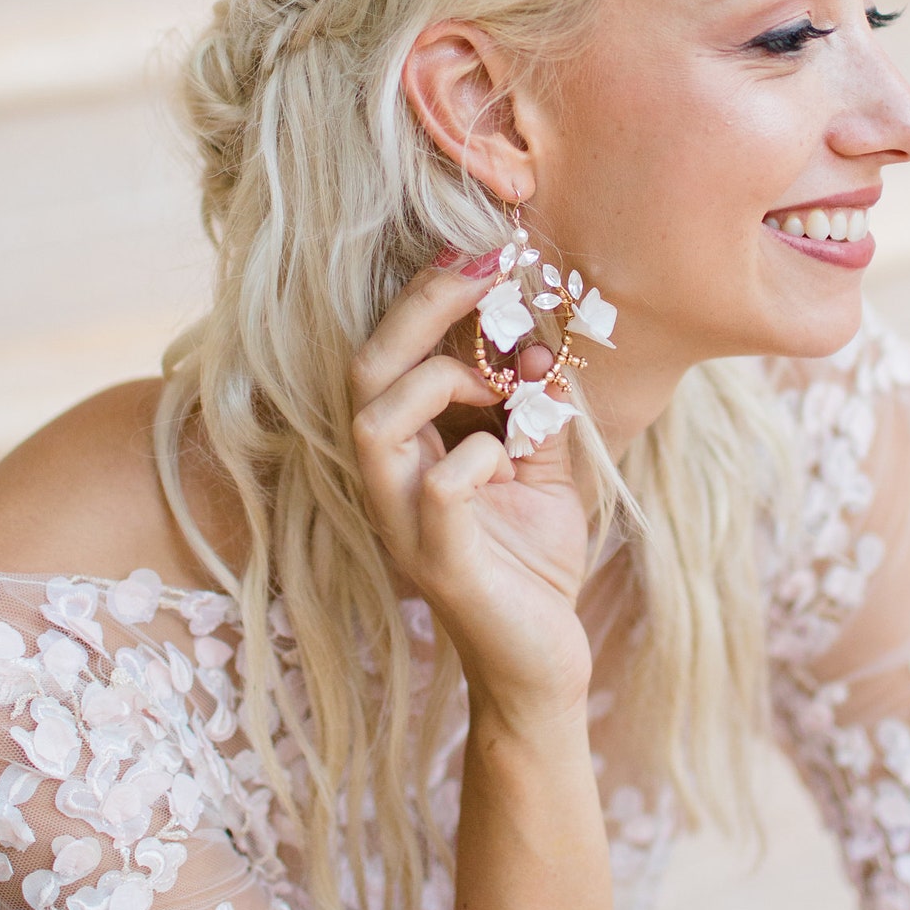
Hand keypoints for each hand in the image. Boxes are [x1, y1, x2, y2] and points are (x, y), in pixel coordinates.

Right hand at [349, 261, 592, 727]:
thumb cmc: (533, 562)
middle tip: (484, 266)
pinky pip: (438, 490)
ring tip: (499, 385)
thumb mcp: (544, 468)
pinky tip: (509, 460)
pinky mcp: (440, 562)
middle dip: (421, 306)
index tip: (485, 247)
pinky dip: (477, 458)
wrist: (541, 663)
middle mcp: (391, 478)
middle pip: (366, 370)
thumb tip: (542, 340)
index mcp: (410, 447)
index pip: (389, 352)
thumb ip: (537, 407)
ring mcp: (405, 520)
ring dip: (441, 381)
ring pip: (374, 423)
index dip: (427, 293)